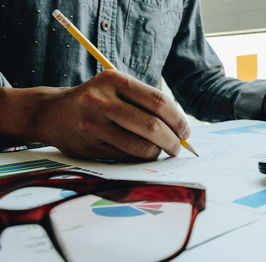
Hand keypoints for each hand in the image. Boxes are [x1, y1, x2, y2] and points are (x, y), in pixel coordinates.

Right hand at [37, 70, 189, 160]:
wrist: (53, 113)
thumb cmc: (97, 100)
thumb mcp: (117, 88)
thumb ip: (146, 102)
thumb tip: (182, 129)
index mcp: (114, 79)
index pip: (158, 102)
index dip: (178, 119)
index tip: (186, 131)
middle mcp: (101, 100)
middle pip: (152, 126)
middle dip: (173, 140)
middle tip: (179, 147)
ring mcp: (93, 125)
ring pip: (141, 146)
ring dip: (158, 152)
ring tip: (160, 150)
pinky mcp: (89, 147)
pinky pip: (126, 157)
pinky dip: (140, 158)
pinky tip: (140, 153)